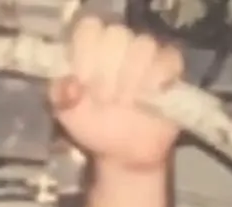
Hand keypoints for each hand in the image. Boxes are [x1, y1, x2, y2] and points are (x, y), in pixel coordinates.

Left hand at [51, 16, 183, 172]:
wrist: (123, 151)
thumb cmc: (92, 126)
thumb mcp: (67, 113)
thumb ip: (61, 95)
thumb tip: (70, 83)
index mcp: (87, 49)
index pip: (88, 28)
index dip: (85, 51)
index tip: (82, 82)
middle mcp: (116, 45)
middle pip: (116, 34)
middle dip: (106, 71)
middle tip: (102, 98)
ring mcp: (145, 53)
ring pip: (142, 45)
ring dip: (130, 78)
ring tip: (123, 103)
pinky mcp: (170, 65)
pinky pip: (167, 58)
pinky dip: (155, 80)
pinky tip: (146, 98)